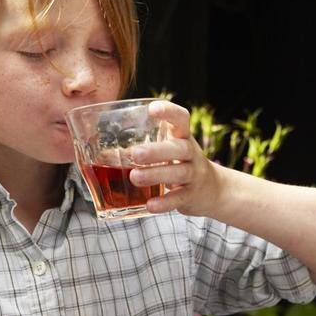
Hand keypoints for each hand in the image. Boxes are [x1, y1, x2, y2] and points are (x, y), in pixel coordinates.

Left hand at [127, 101, 225, 217]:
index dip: (168, 112)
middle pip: (179, 148)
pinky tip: (150, 205)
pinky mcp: (193, 195)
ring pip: (178, 173)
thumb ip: (141, 150)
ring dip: (156, 174)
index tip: (151, 109)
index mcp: (182, 136)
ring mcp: (194, 174)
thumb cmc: (180, 164)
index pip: (181, 118)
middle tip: (135, 154)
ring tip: (134, 178)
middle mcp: (191, 153)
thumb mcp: (167, 152)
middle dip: (157, 151)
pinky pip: (179, 198)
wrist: (214, 189)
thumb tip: (101, 155)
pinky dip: (165, 203)